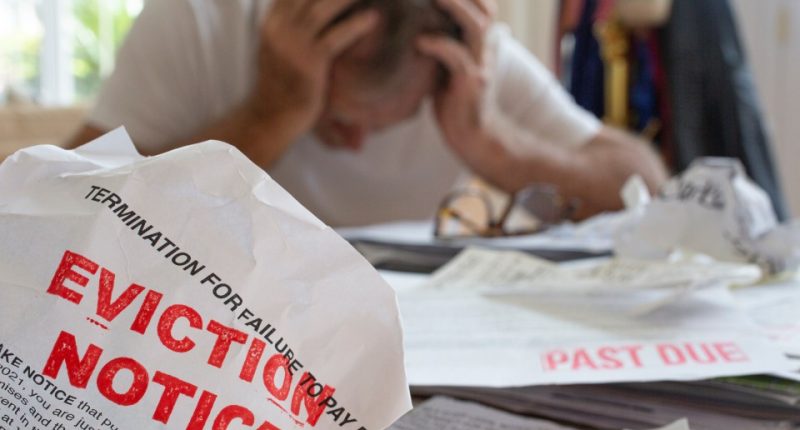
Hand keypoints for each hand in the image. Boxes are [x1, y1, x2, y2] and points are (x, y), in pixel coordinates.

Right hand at [249, 0, 377, 141]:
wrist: (272, 116)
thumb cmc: (281, 84)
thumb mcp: (278, 48)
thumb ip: (291, 26)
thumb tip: (312, 10)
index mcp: (272, 22)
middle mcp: (280, 28)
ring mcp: (294, 44)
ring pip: (322, 8)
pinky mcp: (310, 61)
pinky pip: (336, 36)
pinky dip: (357, 25)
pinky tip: (374, 18)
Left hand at [416, 0, 497, 166]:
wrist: (471, 136)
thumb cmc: (456, 102)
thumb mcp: (449, 68)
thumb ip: (443, 45)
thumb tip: (420, 28)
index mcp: (480, 43)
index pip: (481, 7)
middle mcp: (485, 49)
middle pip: (483, 9)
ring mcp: (481, 65)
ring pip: (475, 26)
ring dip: (455, 7)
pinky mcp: (471, 83)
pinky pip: (457, 57)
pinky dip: (438, 44)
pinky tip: (419, 41)